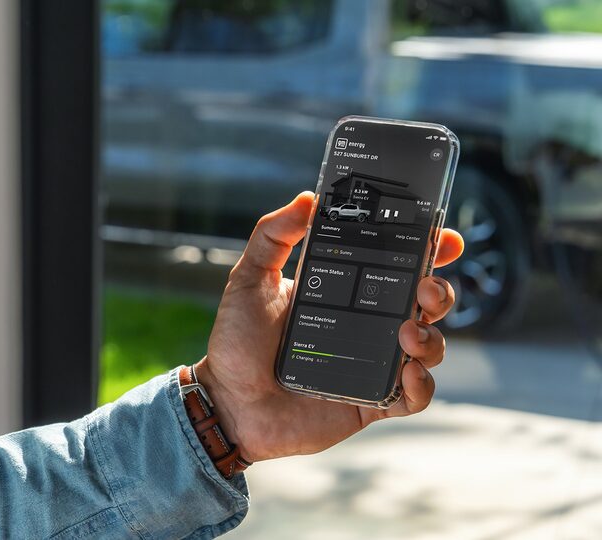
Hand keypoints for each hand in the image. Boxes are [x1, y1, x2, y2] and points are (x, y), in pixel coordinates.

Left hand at [195, 192, 463, 461]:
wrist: (228, 403)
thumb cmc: (237, 343)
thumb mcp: (250, 279)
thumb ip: (272, 236)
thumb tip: (306, 199)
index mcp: (344, 292)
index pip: (397, 265)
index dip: (427, 249)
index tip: (445, 238)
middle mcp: (366, 326)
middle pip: (424, 303)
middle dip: (439, 291)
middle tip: (425, 288)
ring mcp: (372, 364)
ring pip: (428, 346)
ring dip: (431, 337)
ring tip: (407, 332)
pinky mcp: (372, 402)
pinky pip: (414, 396)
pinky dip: (422, 385)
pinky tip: (408, 372)